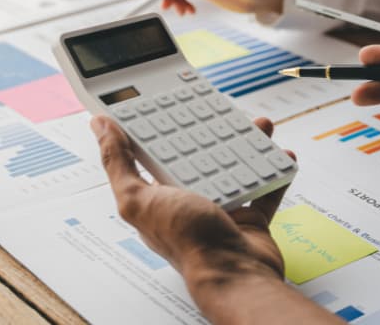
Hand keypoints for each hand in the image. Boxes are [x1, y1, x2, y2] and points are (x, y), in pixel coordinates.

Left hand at [90, 115, 288, 281]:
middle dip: (211, 133)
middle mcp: (188, 203)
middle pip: (199, 156)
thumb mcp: (138, 198)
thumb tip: (99, 127)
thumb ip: (117, 163)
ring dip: (248, 145)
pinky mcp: (250, 219)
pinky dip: (274, 172)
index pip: (155, 154)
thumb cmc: (187, 243)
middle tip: (223, 110)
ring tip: (258, 125)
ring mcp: (221, 211)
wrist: (235, 276)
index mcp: (158, 197)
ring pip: (235, 167)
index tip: (174, 104)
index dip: (163, 128)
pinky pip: (265, 188)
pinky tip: (280, 155)